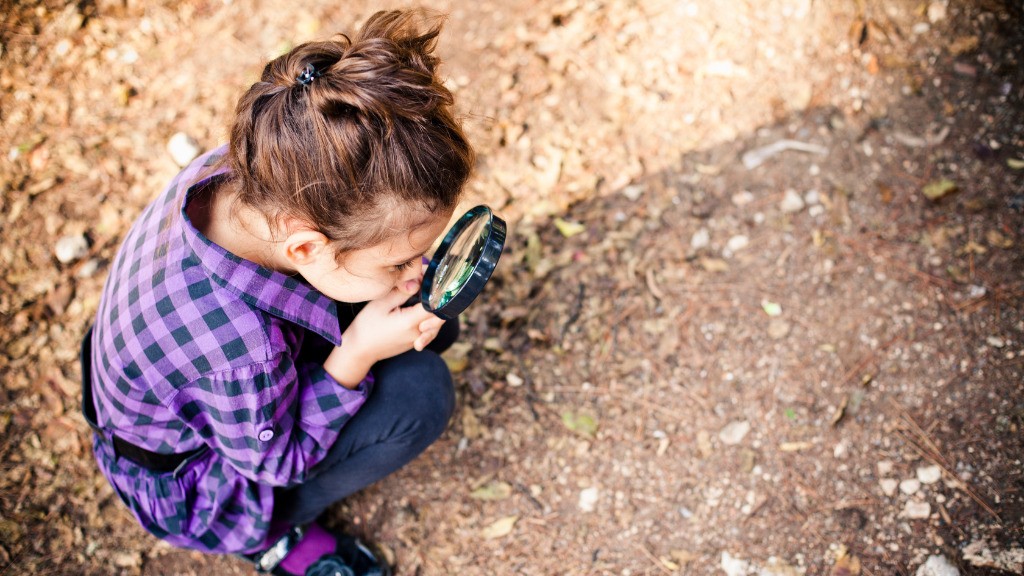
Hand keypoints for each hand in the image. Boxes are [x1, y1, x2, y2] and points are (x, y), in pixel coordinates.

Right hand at [324, 285, 444, 387]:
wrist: (359, 350)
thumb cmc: (366, 325)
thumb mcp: (381, 303)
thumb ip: (402, 291)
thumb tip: (419, 280)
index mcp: (410, 322)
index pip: (435, 305)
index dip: (434, 290)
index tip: (426, 280)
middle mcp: (418, 333)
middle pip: (439, 314)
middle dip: (436, 298)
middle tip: (423, 286)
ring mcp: (417, 339)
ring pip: (436, 323)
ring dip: (433, 308)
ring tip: (420, 295)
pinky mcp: (415, 342)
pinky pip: (429, 329)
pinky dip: (428, 319)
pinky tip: (419, 309)